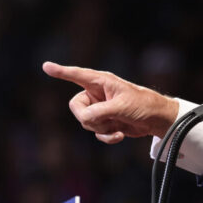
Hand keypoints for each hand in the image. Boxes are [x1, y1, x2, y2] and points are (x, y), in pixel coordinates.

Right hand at [42, 61, 178, 142]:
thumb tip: (84, 119)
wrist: (157, 120)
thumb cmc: (143, 105)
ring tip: (118, 124)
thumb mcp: (121, 106)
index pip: (77, 75)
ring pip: (85, 122)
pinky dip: (107, 136)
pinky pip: (95, 132)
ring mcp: (100, 109)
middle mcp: (98, 94)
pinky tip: (120, 134)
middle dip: (88, 117)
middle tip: (104, 120)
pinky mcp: (105, 122)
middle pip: (76, 106)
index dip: (61, 72)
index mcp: (102, 82)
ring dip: (102, 128)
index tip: (46, 66)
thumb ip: (100, 112)